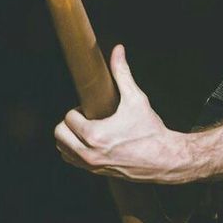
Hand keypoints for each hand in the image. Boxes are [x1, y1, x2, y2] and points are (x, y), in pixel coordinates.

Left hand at [54, 44, 190, 182]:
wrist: (163, 158)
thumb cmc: (150, 129)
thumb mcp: (136, 99)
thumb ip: (122, 73)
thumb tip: (118, 50)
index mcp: (95, 135)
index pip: (68, 118)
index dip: (78, 109)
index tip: (92, 108)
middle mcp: (89, 154)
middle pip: (59, 134)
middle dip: (69, 123)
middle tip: (87, 117)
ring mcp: (91, 166)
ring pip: (62, 149)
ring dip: (69, 137)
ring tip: (88, 129)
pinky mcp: (95, 172)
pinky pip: (72, 161)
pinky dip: (75, 150)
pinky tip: (92, 142)